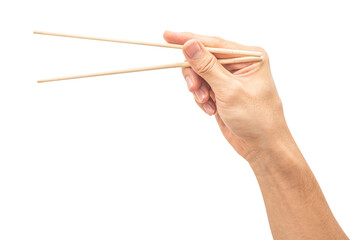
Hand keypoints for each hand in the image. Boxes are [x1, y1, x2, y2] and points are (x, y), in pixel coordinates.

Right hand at [163, 31, 288, 159]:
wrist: (262, 146)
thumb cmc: (257, 118)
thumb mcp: (230, 90)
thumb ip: (207, 67)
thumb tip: (190, 44)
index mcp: (249, 57)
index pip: (214, 43)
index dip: (189, 39)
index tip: (167, 36)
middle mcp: (239, 65)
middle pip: (203, 59)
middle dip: (195, 75)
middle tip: (194, 89)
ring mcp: (229, 79)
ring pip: (200, 74)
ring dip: (199, 90)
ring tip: (207, 104)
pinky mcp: (222, 92)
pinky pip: (202, 88)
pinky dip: (202, 99)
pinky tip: (211, 110)